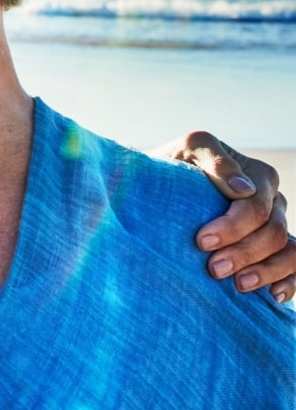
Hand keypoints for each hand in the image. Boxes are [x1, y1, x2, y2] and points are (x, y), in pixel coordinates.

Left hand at [160, 131, 293, 303]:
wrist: (163, 184)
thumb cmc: (175, 164)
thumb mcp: (190, 150)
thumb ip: (214, 160)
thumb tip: (243, 189)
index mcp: (257, 176)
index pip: (255, 206)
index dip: (233, 226)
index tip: (202, 242)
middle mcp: (273, 200)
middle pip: (273, 231)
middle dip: (245, 252)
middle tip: (214, 269)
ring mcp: (276, 223)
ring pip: (289, 250)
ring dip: (267, 270)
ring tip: (240, 285)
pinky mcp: (274, 246)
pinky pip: (295, 264)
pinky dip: (290, 281)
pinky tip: (274, 296)